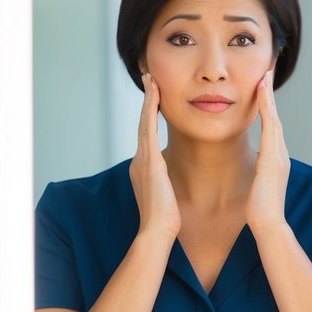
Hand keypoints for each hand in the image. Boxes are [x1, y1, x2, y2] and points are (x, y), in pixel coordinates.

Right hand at [129, 73, 180, 241]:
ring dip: (148, 100)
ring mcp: (142, 160)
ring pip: (144, 122)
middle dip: (146, 102)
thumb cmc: (166, 221)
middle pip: (142, 123)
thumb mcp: (166, 196)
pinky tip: (154, 95)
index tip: (155, 99)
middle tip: (149, 80)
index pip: (147, 136)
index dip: (150, 116)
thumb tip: (171, 183)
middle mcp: (140, 161)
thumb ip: (167, 185)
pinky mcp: (149, 161)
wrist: (158, 232)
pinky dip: (150, 111)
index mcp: (145, 169)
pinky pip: (148, 129)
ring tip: (151, 80)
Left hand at [247, 70, 290, 234]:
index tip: (261, 87)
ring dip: (270, 97)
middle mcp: (280, 153)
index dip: (267, 106)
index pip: (270, 127)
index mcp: (274, 159)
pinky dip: (268, 111)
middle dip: (270, 94)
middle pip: (275, 117)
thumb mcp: (258, 187)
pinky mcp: (274, 159)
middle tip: (267, 71)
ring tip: (265, 76)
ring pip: (274, 119)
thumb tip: (255, 173)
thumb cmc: (260, 212)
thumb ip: (258, 176)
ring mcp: (279, 155)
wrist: (268, 225)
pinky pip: (271, 129)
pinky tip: (262, 96)